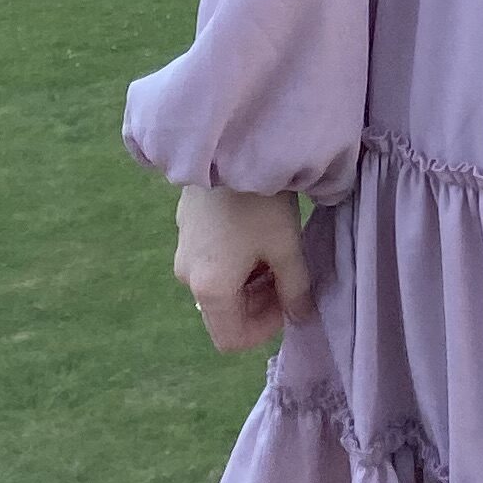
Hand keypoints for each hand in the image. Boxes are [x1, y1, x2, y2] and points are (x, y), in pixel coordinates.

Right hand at [174, 185, 311, 351]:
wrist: (228, 144)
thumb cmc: (260, 202)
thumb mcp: (286, 247)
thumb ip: (295, 290)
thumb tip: (301, 317)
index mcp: (209, 288)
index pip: (232, 339)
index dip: (265, 330)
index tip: (289, 301)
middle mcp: (187, 276)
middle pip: (224, 314)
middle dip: (259, 305)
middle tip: (288, 277)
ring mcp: (182, 250)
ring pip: (218, 287)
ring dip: (248, 283)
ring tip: (276, 252)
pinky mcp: (185, 227)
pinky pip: (210, 262)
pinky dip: (234, 262)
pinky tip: (256, 234)